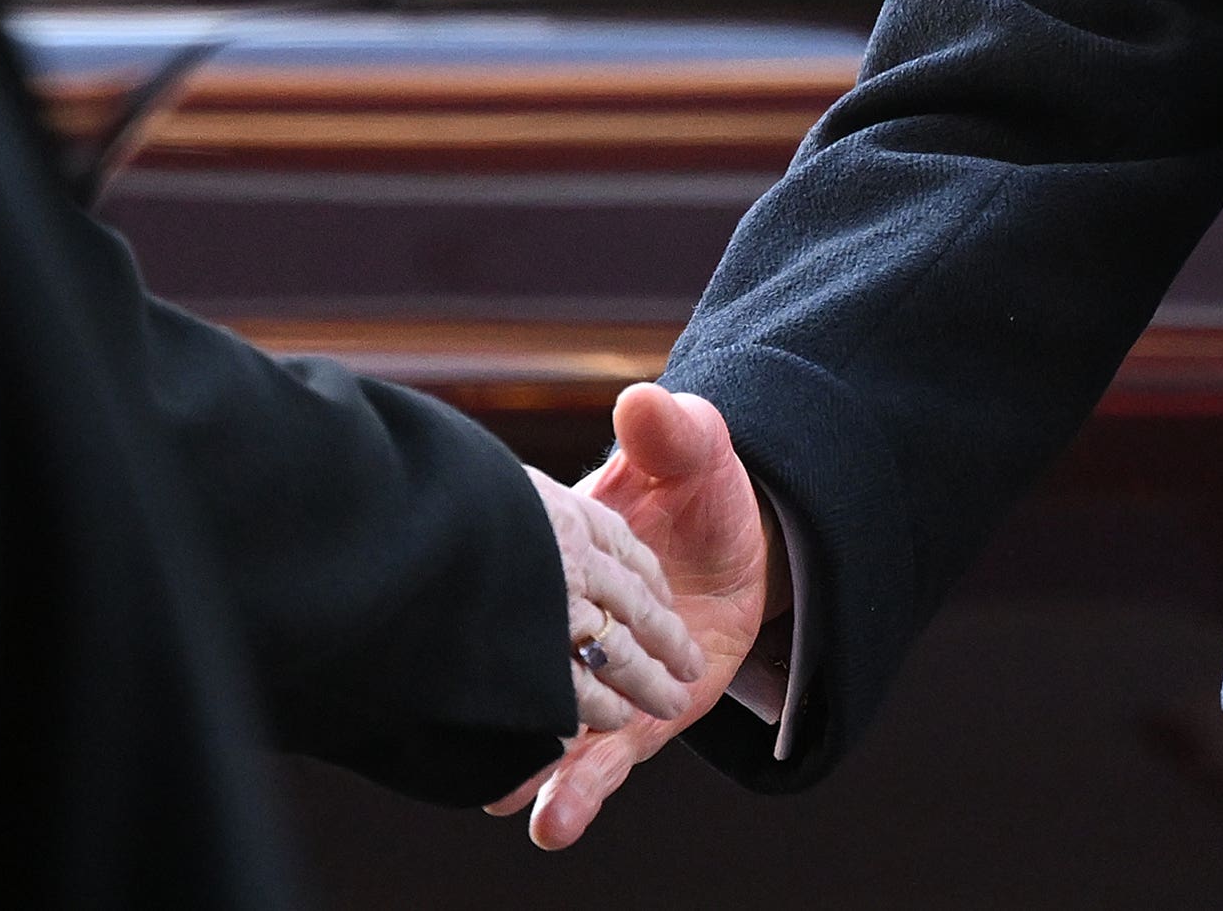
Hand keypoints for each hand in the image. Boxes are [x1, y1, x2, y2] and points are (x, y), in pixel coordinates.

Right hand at [488, 383, 771, 848]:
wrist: (740, 546)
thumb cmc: (703, 493)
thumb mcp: (695, 455)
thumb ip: (674, 432)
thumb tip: (644, 402)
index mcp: (574, 552)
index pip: (558, 576)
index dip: (537, 596)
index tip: (502, 618)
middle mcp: (575, 620)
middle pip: (546, 658)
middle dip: (519, 694)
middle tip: (482, 728)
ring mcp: (600, 675)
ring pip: (564, 721)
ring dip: (538, 760)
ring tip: (507, 799)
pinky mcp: (634, 719)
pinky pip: (607, 756)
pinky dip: (583, 788)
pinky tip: (556, 821)